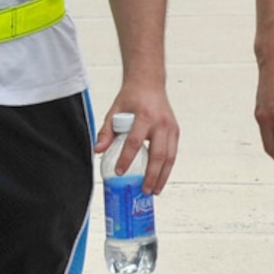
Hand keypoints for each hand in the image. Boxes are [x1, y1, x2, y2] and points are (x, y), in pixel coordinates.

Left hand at [96, 77, 178, 193]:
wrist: (149, 83)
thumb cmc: (132, 97)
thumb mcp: (115, 110)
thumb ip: (106, 131)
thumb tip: (98, 150)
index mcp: (144, 116)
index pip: (135, 142)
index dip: (126, 159)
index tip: (119, 172)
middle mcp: (161, 123)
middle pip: (158, 154)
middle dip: (151, 175)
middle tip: (144, 190)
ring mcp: (171, 127)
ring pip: (169, 157)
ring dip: (163, 176)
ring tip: (155, 190)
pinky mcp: (175, 131)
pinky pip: (173, 153)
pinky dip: (167, 168)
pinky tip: (160, 178)